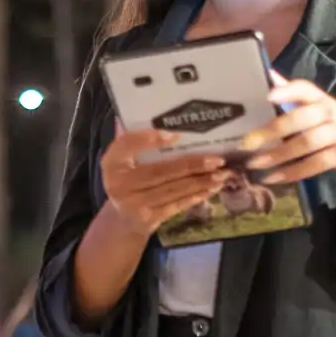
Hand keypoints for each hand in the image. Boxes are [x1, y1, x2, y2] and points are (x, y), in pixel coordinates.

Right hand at [99, 128, 229, 239]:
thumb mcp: (121, 159)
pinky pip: (176, 205)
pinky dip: (196, 196)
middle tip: (217, 160)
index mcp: (113, 163)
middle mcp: (120, 185)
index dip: (150, 139)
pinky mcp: (150, 219)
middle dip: (192, 165)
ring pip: (173, 190)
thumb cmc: (126, 179)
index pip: (128, 145)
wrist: (122, 219)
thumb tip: (156, 117)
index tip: (176, 134)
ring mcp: (136, 205)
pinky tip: (212, 189)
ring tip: (222, 174)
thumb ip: (133, 139)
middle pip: (160, 172)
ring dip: (200, 181)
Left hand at [244, 78, 335, 220]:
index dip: (287, 91)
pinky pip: (313, 165)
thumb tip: (267, 74)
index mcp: (320, 98)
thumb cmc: (330, 124)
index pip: (304, 88)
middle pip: (299, 119)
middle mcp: (330, 112)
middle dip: (272, 131)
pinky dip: (291, 172)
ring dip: (278, 155)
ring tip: (254, 164)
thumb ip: (293, 94)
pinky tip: (271, 178)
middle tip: (246, 143)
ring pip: (305, 144)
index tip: (268, 95)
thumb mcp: (317, 106)